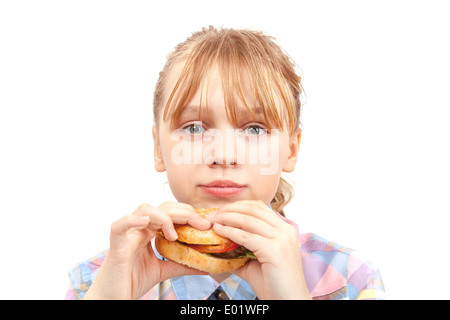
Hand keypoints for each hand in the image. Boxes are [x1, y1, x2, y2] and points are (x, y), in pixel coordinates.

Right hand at [84, 201, 210, 299]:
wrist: (113, 298)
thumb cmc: (132, 282)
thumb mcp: (163, 271)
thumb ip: (181, 265)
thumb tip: (204, 266)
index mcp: (149, 232)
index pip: (171, 212)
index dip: (188, 213)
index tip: (206, 224)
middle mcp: (139, 229)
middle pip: (162, 207)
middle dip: (184, 212)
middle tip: (202, 224)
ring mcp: (127, 235)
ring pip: (144, 210)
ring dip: (163, 217)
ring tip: (174, 235)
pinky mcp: (116, 245)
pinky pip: (119, 226)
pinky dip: (132, 220)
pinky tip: (146, 222)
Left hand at [207, 200, 310, 299]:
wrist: (288, 301)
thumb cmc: (274, 284)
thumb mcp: (257, 260)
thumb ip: (241, 249)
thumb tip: (218, 244)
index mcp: (285, 229)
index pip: (259, 207)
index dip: (238, 205)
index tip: (221, 210)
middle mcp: (286, 230)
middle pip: (253, 209)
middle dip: (230, 209)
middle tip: (212, 214)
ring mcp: (282, 239)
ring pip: (248, 220)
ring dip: (227, 217)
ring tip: (212, 221)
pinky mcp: (274, 250)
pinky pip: (246, 236)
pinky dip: (230, 231)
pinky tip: (219, 231)